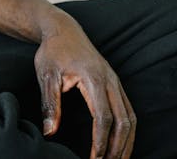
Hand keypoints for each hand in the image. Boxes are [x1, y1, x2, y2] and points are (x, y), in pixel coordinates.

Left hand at [35, 21, 135, 158]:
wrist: (63, 30)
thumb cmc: (53, 51)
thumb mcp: (46, 75)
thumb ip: (50, 104)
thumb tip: (49, 132)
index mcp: (94, 78)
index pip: (103, 117)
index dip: (100, 141)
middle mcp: (110, 81)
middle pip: (123, 121)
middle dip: (118, 147)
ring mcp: (115, 82)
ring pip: (130, 117)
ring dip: (126, 142)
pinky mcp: (115, 84)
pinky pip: (128, 111)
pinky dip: (127, 130)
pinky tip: (121, 143)